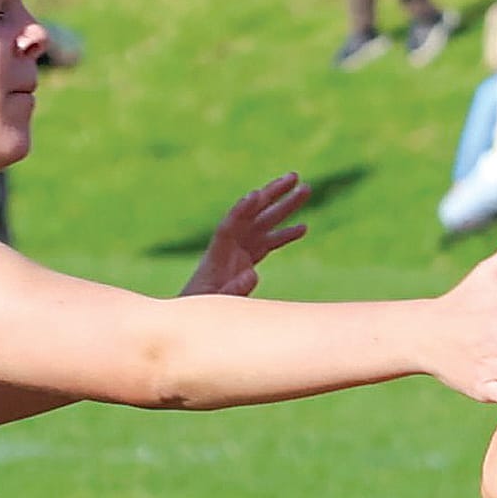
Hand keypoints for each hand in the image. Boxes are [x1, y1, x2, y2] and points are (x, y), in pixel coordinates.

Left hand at [180, 175, 310, 298]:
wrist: (191, 320)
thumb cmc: (200, 311)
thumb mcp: (215, 303)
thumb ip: (233, 290)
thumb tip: (253, 274)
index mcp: (216, 257)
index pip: (229, 227)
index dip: (242, 211)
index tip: (256, 195)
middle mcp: (228, 248)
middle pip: (251, 215)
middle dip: (272, 195)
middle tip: (294, 177)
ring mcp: (239, 252)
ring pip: (264, 224)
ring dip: (284, 207)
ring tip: (306, 189)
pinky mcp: (247, 261)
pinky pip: (268, 243)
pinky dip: (284, 234)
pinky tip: (303, 227)